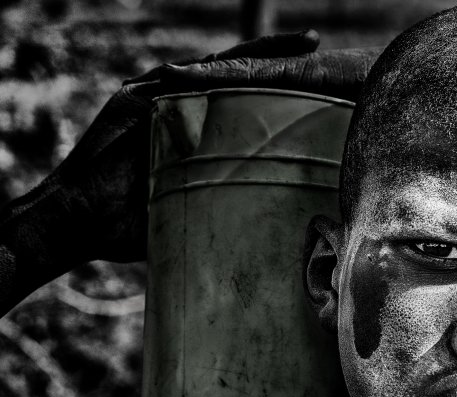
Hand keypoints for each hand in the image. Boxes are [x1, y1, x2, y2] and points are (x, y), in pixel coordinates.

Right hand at [4, 30, 370, 265]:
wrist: (80, 223)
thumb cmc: (131, 225)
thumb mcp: (193, 211)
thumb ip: (225, 208)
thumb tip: (273, 234)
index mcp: (192, 129)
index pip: (242, 98)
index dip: (276, 86)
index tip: (317, 77)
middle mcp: (174, 106)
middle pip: (232, 73)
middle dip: (273, 56)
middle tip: (313, 43)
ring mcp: (152, 99)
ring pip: (210, 69)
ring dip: (251, 55)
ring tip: (293, 45)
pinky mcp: (131, 102)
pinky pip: (173, 80)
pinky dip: (205, 73)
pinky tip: (240, 65)